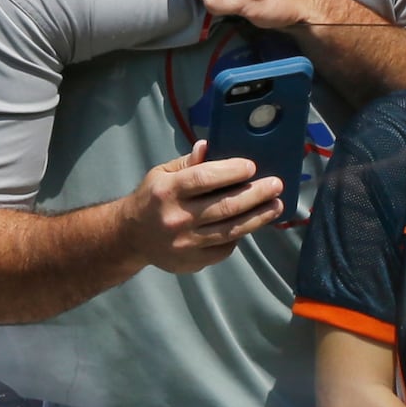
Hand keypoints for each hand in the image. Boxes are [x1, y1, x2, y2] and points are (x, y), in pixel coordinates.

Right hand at [122, 143, 280, 272]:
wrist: (128, 237)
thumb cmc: (152, 199)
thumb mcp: (161, 175)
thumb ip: (188, 163)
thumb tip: (209, 145)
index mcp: (166, 191)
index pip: (204, 178)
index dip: (231, 172)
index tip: (252, 166)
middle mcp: (176, 218)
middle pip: (225, 206)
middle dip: (256, 194)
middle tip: (276, 185)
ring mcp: (184, 243)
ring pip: (231, 230)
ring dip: (259, 216)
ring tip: (277, 205)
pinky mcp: (191, 261)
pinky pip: (224, 248)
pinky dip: (240, 235)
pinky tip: (251, 223)